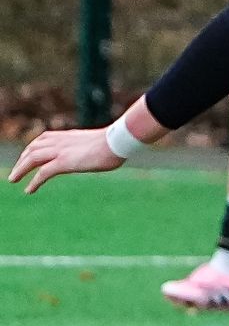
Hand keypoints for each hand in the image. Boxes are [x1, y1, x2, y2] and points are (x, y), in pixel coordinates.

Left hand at [9, 127, 124, 193]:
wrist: (118, 141)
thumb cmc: (117, 142)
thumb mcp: (102, 142)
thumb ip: (95, 146)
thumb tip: (107, 150)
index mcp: (68, 135)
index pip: (43, 139)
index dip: (32, 148)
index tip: (28, 156)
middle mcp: (60, 141)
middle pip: (33, 148)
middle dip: (22, 159)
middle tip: (16, 171)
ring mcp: (60, 151)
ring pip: (32, 159)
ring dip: (20, 170)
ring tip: (13, 180)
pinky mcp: (63, 162)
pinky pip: (42, 173)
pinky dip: (34, 182)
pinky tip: (29, 190)